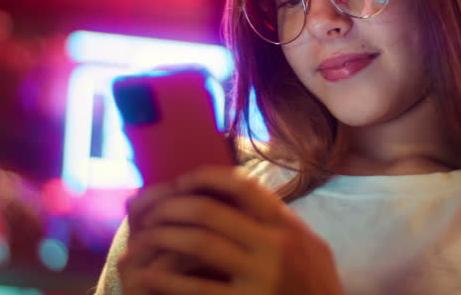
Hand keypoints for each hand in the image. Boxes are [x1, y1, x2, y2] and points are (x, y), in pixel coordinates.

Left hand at [117, 166, 343, 294]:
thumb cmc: (316, 286)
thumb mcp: (310, 245)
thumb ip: (279, 220)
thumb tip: (241, 193)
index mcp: (287, 225)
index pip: (242, 185)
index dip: (206, 176)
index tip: (183, 180)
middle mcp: (274, 245)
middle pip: (210, 210)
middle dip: (172, 206)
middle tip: (151, 211)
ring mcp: (259, 277)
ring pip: (199, 242)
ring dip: (163, 236)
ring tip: (144, 237)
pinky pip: (197, 288)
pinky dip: (166, 279)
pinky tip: (148, 275)